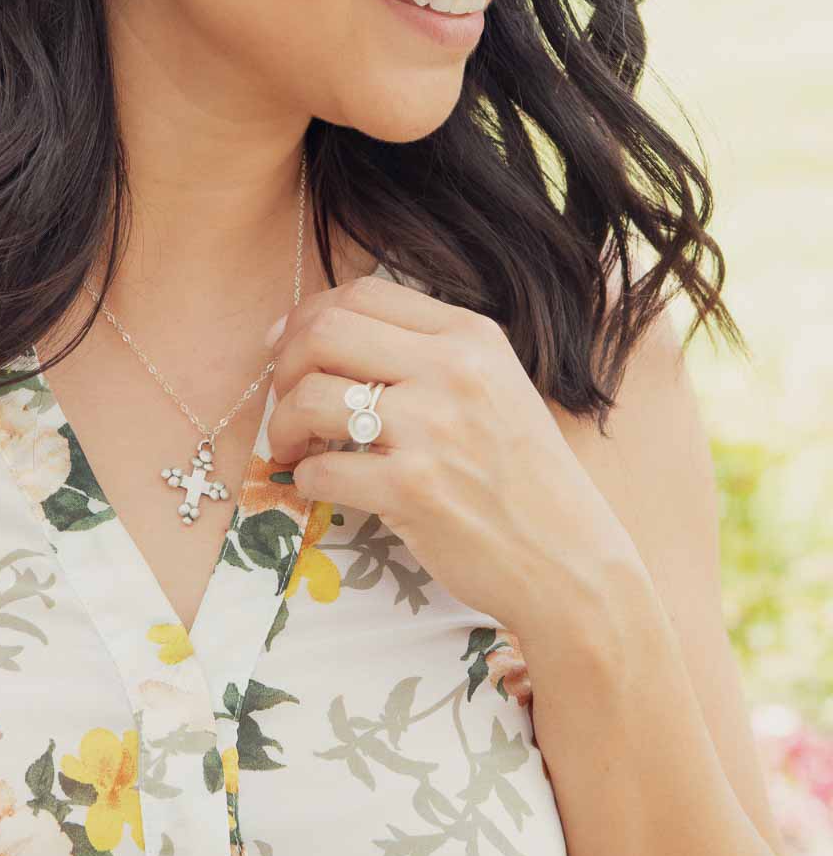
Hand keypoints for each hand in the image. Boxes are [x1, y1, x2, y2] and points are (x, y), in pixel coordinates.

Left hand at [264, 272, 640, 634]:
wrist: (571, 561)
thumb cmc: (521, 475)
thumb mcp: (491, 386)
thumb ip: (422, 353)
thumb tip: (313, 332)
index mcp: (470, 336)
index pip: (362, 293)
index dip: (307, 315)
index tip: (284, 346)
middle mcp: (452, 371)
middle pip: (324, 333)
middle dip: (284, 365)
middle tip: (284, 399)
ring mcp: (433, 430)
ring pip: (310, 398)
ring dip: (284, 425)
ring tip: (293, 446)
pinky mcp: (413, 490)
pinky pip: (321, 469)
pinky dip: (305, 478)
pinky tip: (320, 483)